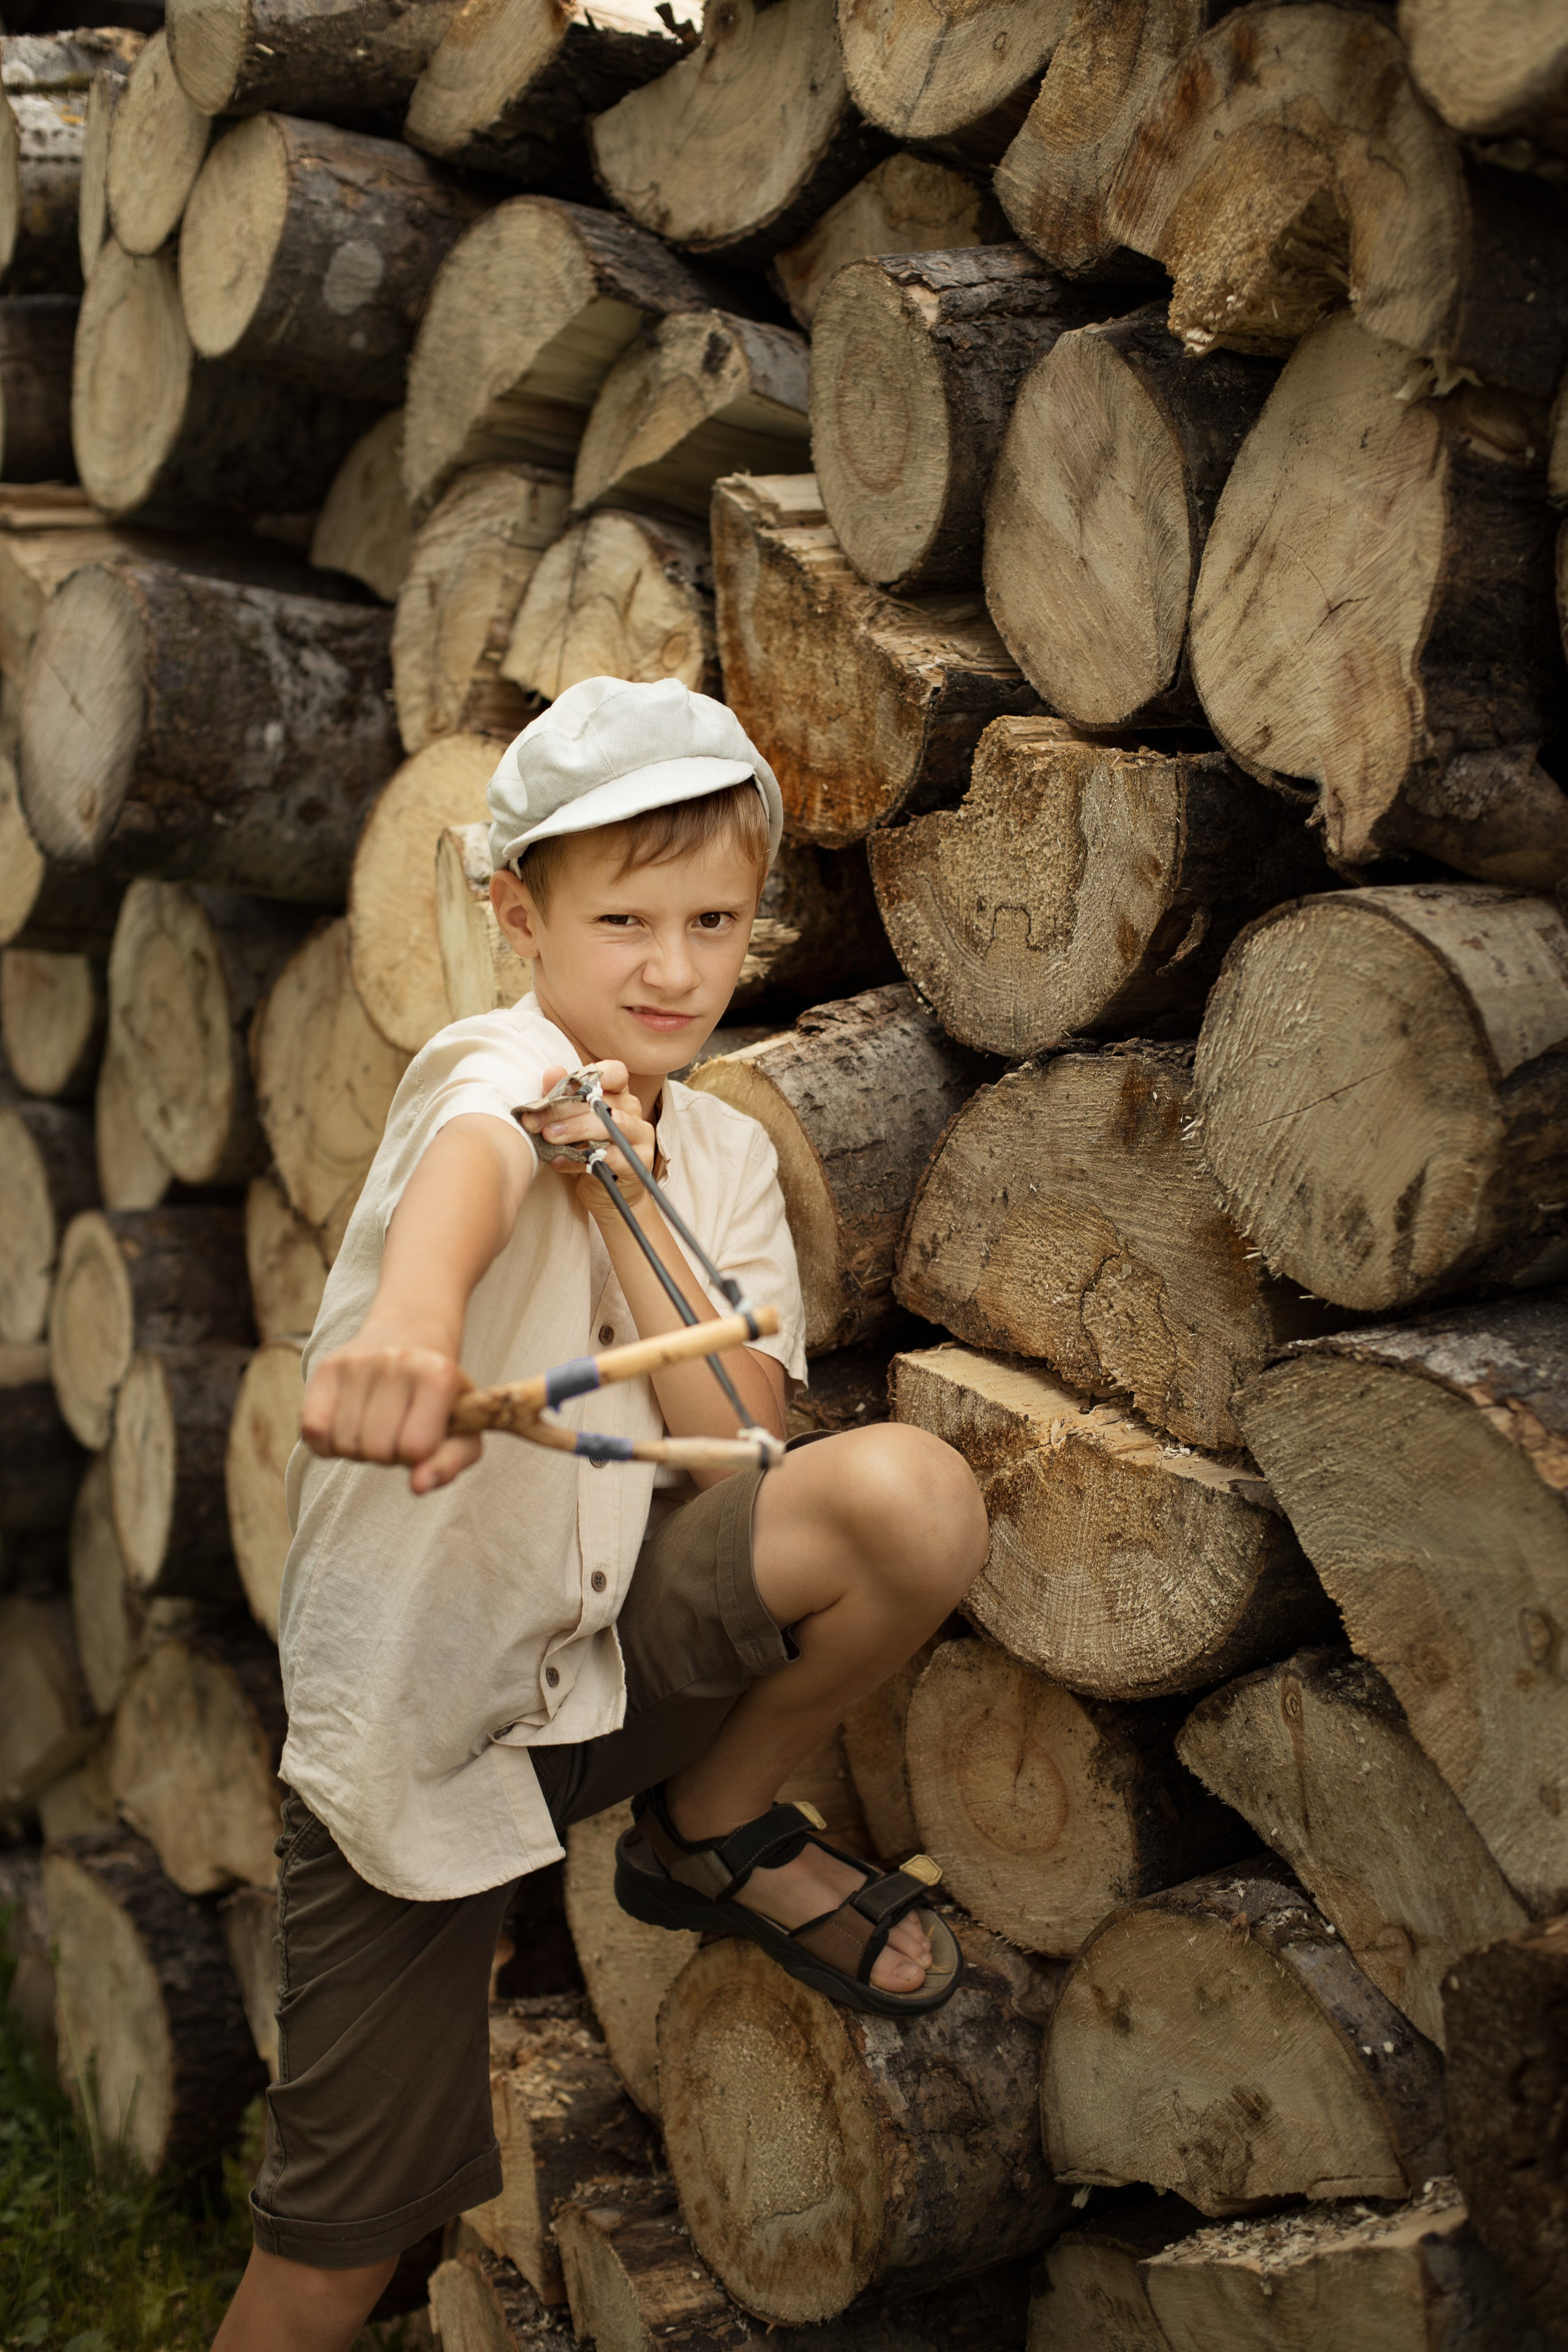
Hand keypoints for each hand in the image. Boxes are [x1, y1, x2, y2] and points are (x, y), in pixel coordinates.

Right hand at [301, 1329, 478, 1494]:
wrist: (409, 1333)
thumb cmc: (440, 1395)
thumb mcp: (463, 1429)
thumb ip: (450, 1464)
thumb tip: (418, 1487)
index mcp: (439, 1374)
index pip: (415, 1449)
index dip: (417, 1456)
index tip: (421, 1437)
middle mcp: (396, 1361)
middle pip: (377, 1450)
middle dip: (387, 1455)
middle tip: (396, 1431)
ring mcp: (357, 1362)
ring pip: (344, 1445)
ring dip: (358, 1449)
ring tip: (375, 1426)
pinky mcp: (326, 1368)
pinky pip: (312, 1432)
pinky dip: (327, 1444)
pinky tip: (347, 1427)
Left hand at [517, 1062, 657, 1225]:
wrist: (603, 1193)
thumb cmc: (585, 1151)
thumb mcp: (569, 1122)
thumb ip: (562, 1096)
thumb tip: (551, 1071)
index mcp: (618, 1095)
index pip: (615, 1072)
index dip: (591, 1074)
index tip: (560, 1089)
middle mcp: (633, 1111)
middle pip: (601, 1100)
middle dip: (563, 1109)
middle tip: (535, 1121)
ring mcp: (639, 1136)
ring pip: (608, 1124)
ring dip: (574, 1129)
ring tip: (548, 1136)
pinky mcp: (637, 1162)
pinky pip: (608, 1157)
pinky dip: (579, 1159)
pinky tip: (559, 1161)